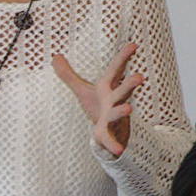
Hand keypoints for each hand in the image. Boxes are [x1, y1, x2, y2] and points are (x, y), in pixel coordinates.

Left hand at [52, 42, 143, 157]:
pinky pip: (110, 139)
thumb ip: (69, 75)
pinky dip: (113, 144)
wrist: (109, 132)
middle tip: (140, 77)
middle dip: (130, 84)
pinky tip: (118, 150)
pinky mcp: (109, 133)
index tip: (133, 45)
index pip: (116, 70)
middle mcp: (113, 101)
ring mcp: (113, 117)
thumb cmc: (98, 107)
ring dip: (123, 111)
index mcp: (107, 88)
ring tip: (129, 109)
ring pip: (119, 113)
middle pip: (123, 91)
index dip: (123, 57)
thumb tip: (55, 57)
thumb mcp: (83, 90)